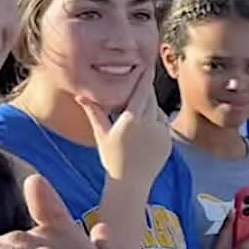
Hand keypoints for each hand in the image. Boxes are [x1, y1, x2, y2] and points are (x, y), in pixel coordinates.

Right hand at [76, 64, 169, 187]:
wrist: (131, 183)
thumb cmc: (112, 158)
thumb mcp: (101, 133)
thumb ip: (94, 111)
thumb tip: (80, 95)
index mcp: (132, 120)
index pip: (142, 91)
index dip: (144, 77)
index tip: (146, 64)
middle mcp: (149, 124)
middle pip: (151, 98)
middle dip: (144, 92)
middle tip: (137, 88)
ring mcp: (161, 133)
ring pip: (158, 110)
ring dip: (150, 109)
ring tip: (135, 120)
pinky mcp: (169, 141)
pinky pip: (164, 124)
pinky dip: (157, 122)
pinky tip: (144, 132)